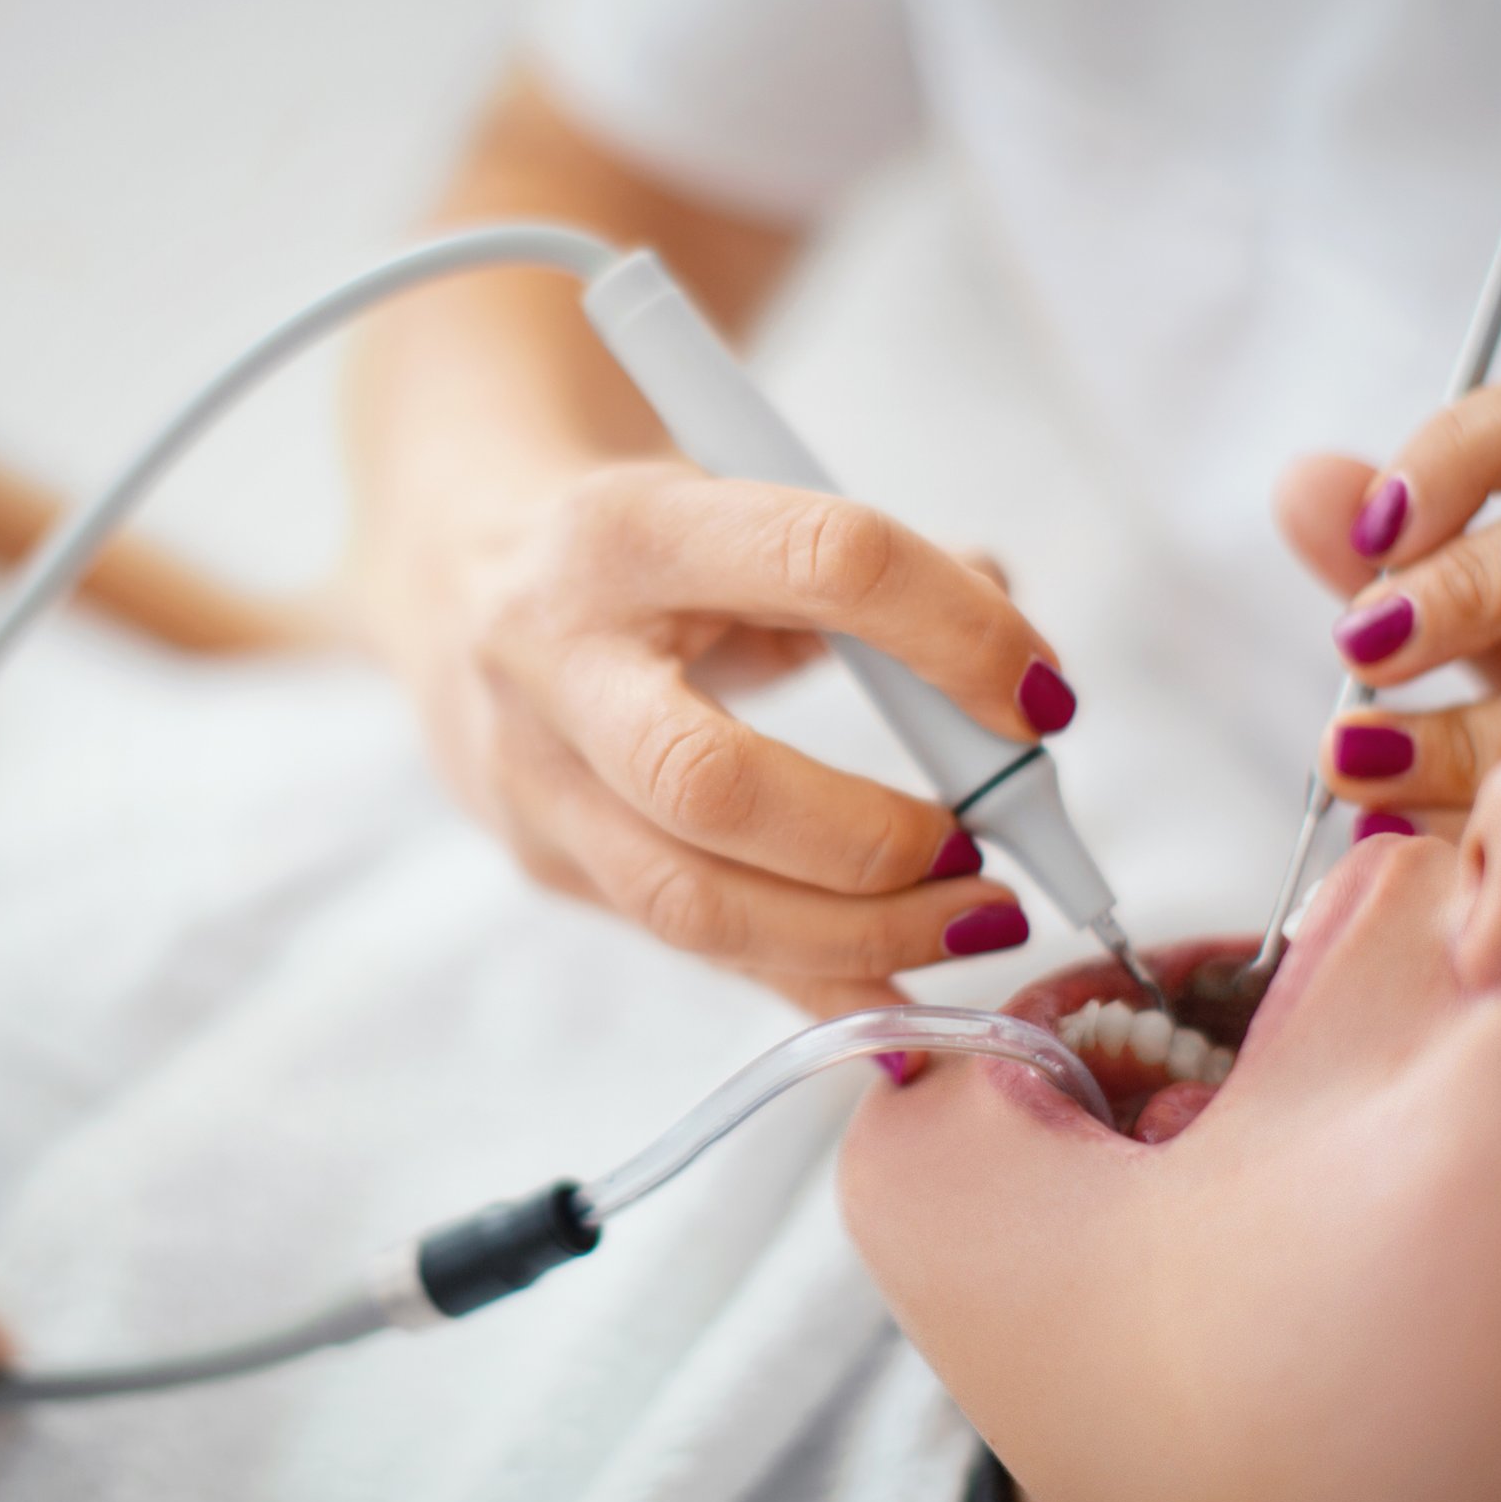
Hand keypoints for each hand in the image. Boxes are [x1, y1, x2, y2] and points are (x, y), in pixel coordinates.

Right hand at [365, 458, 1071, 1015]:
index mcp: (627, 530)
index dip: (954, 633)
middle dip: (874, 839)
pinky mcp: (545, 862)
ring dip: (857, 935)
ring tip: (973, 922)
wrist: (456, 580)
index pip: (821, 561)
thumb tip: (1021, 681)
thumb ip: (878, 574)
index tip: (1043, 697)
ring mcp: (533, 779)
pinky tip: (906, 994)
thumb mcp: (742, 506)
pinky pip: (695, 947)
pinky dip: (814, 984)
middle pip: (713, 783)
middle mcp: (554, 658)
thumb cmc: (645, 548)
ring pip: (690, 903)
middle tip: (986, 854)